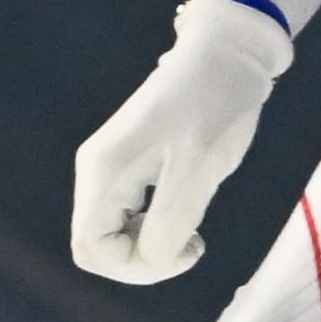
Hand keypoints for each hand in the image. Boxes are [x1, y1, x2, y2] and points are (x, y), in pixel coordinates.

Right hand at [70, 0, 295, 284]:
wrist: (229, 54)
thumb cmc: (215, 106)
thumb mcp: (198, 169)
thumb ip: (170, 223)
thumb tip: (151, 261)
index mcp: (103, 173)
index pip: (91, 249)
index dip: (135, 267)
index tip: (186, 249)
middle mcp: (97, 170)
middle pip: (98, 244)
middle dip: (144, 259)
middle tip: (193, 242)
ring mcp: (113, 165)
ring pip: (116, 230)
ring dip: (153, 241)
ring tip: (194, 225)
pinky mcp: (133, 162)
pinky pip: (132, 212)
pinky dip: (159, 223)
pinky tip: (189, 208)